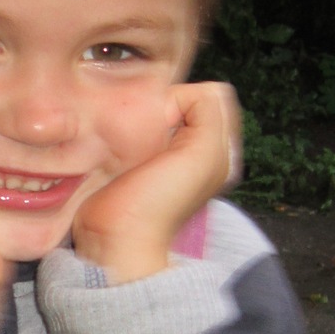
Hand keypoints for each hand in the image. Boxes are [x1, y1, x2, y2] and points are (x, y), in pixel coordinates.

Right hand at [70, 82, 240, 283]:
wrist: (115, 238)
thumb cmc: (159, 201)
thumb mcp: (203, 154)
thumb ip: (207, 110)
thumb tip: (176, 96)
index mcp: (218, 148)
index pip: (209, 95)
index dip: (187, 101)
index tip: (170, 127)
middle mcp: (194, 148)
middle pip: (181, 100)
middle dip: (164, 107)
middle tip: (150, 133)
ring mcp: (162, 152)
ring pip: (154, 109)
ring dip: (141, 117)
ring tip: (133, 139)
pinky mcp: (132, 157)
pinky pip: (130, 123)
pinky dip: (124, 127)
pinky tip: (120, 145)